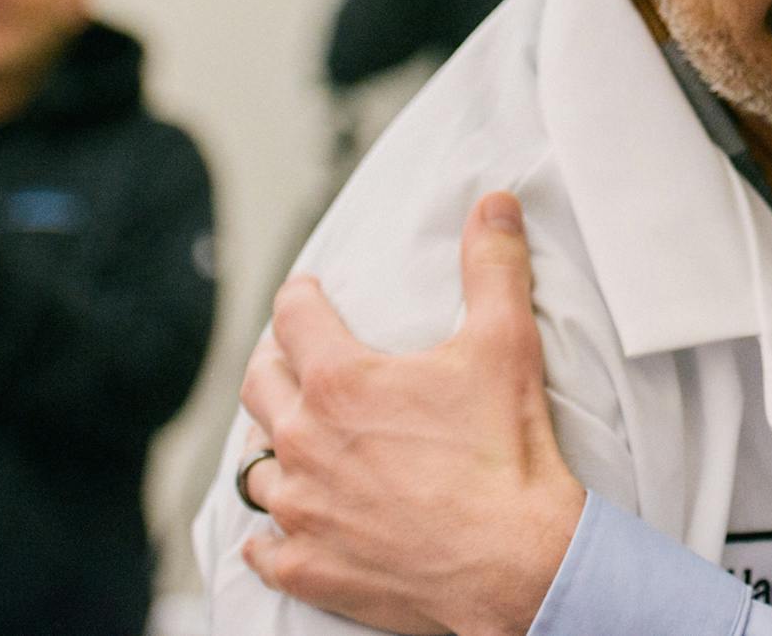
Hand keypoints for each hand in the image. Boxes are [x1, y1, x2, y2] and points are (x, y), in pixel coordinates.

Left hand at [238, 192, 583, 635]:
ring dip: (272, 448)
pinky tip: (282, 529)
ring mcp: (301, 510)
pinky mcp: (309, 567)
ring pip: (255, 467)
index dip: (300, 297)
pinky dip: (271, 535)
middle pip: (259, 386)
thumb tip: (495, 203)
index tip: (306, 292)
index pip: (293, 317)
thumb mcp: (507, 343)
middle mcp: (305, 442)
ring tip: (293, 440)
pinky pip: (263, 547)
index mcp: (341, 382)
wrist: (516, 562)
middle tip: (295, 358)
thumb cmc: (507, 455)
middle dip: (275, 363)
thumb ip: (493, 265)